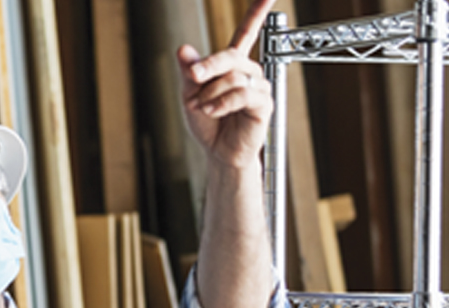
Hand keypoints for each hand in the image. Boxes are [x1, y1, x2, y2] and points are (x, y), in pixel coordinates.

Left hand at [178, 0, 276, 167]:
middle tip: (192, 77)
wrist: (217, 152)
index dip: (256, 12)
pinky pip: (243, 94)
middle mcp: (249, 71)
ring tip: (201, 107)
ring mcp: (258, 86)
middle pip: (230, 56)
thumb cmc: (207, 122)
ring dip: (211, 93)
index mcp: (233, 65)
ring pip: (233, 77)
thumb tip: (184, 49)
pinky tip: (212, 111)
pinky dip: (222, 102)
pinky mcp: (263, 104)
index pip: (246, 33)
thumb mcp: (190, 93)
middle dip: (208, 66)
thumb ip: (190, 71)